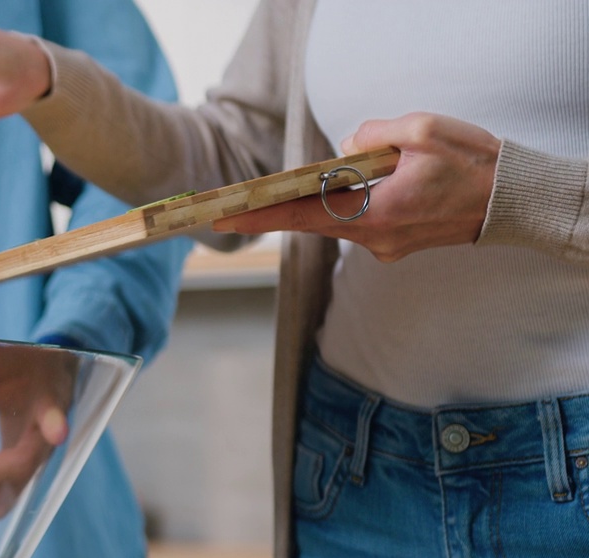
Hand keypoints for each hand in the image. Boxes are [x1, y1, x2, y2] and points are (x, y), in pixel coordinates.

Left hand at [0, 343, 75, 518]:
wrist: (35, 374)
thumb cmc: (14, 361)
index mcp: (45, 399)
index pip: (53, 413)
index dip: (54, 423)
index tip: (57, 432)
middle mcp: (44, 436)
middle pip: (20, 468)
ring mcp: (33, 457)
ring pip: (10, 492)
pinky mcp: (18, 469)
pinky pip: (3, 498)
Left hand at [211, 112, 500, 260]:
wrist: (513, 202)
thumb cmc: (472, 164)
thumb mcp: (424, 131)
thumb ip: (373, 135)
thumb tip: (345, 148)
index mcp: (375, 213)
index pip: (302, 214)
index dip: (259, 216)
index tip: (223, 219)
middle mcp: (374, 239)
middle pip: (311, 221)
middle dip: (273, 212)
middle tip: (228, 211)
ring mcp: (385, 247)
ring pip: (337, 220)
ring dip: (320, 203)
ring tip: (305, 190)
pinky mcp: (396, 245)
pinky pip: (360, 222)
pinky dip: (348, 206)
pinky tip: (354, 188)